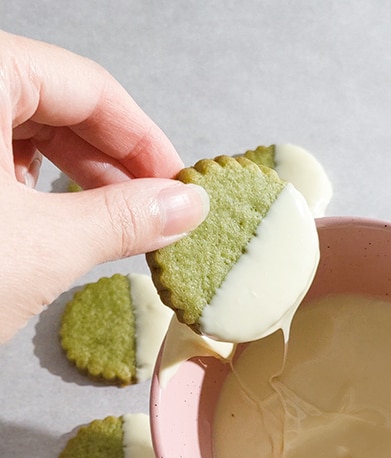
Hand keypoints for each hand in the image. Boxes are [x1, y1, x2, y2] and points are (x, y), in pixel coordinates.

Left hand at [0, 31, 206, 342]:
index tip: (180, 186)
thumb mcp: (43, 249)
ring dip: (62, 174)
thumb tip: (182, 205)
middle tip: (152, 212)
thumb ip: (125, 216)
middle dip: (105, 159)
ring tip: (98, 226)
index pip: (85, 85)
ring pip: (7, 126)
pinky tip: (36, 229)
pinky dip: (13, 187)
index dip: (144, 138)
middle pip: (46, 100)